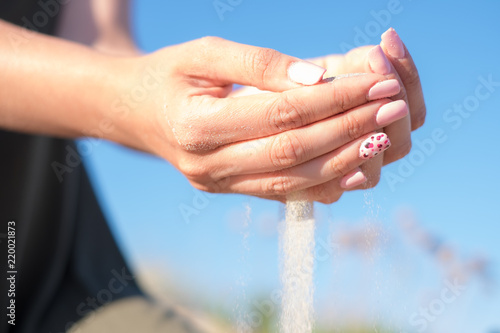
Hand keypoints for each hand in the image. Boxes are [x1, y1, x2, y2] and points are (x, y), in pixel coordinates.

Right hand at [112, 37, 406, 202]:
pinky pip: (284, 195)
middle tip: (393, 106)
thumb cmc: (169, 75)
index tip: (378, 81)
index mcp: (197, 126)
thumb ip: (258, 64)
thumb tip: (317, 79)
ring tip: (383, 135)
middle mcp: (208, 166)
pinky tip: (354, 167)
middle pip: (295, 151)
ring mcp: (219, 185)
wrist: (133, 113)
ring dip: (345, 159)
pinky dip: (323, 183)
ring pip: (294, 180)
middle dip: (350, 128)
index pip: (282, 113)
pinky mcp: (230, 191)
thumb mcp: (203, 53)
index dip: (335, 99)